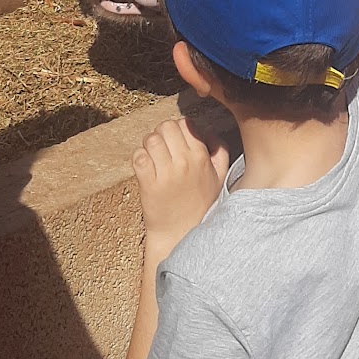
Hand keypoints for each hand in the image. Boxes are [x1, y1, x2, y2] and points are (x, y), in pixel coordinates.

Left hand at [133, 116, 230, 253]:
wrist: (181, 234)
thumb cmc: (201, 205)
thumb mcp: (220, 177)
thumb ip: (219, 149)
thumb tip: (208, 129)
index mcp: (201, 156)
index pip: (185, 124)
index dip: (178, 128)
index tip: (176, 140)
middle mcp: (184, 162)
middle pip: (166, 126)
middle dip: (162, 132)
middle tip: (163, 147)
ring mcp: (165, 173)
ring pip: (151, 139)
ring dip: (149, 144)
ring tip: (153, 156)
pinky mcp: (148, 184)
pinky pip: (138, 157)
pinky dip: (139, 157)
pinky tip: (145, 166)